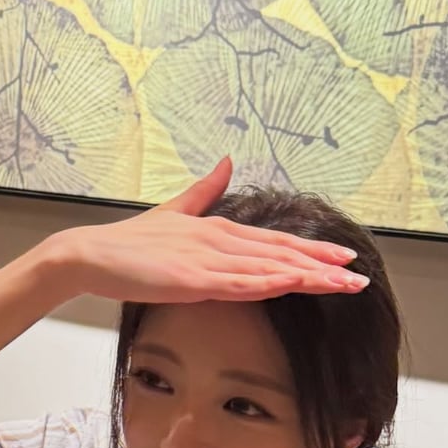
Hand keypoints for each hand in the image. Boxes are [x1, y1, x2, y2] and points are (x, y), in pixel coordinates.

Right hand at [58, 156, 367, 303]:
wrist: (88, 254)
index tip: (344, 258)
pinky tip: (290, 286)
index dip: (312, 250)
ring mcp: (205, 260)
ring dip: (306, 277)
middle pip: (281, 254)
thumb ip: (203, 190)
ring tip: (341, 286)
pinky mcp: (190, 280)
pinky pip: (236, 283)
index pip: (275, 242)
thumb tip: (226, 161)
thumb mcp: (173, 213)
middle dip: (323, 267)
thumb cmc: (129, 243)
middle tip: (359, 278)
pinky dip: (265, 284)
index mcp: (218, 230)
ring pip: (267, 269)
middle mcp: (218, 241)